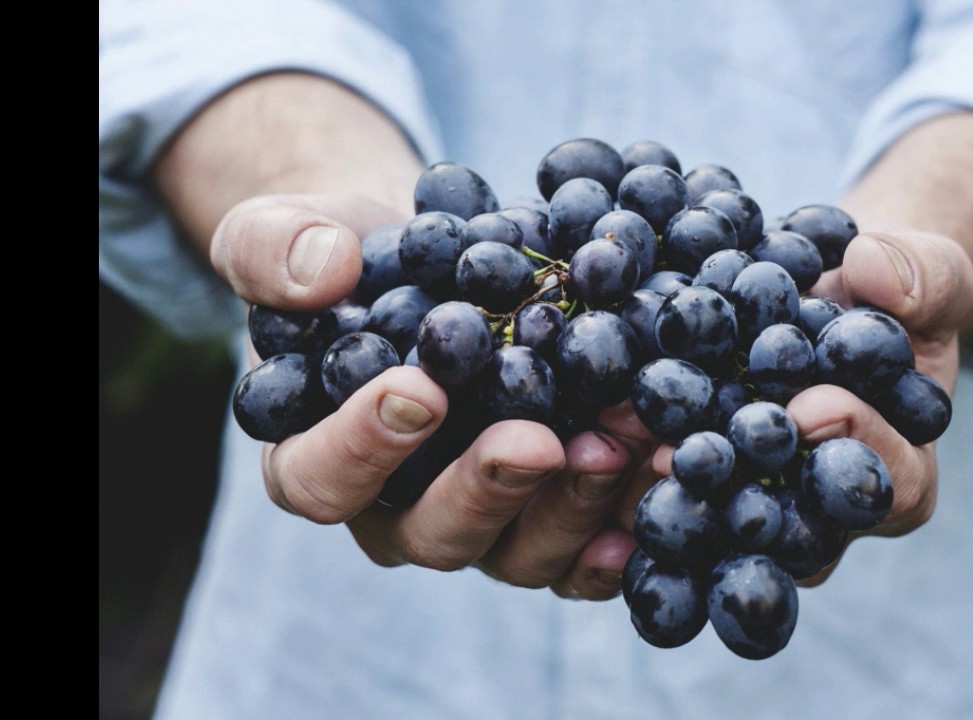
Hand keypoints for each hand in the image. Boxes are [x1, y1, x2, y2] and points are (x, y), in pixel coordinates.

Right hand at [214, 193, 638, 599]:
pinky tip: (664, 481)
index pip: (320, 478)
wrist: (432, 265)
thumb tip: (322, 270)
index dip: (363, 447)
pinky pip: (587, 548)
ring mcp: (482, 522)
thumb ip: (274, 249)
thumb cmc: (346, 259)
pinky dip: (628, 525)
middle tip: (537, 440)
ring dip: (575, 505)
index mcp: (316, 459)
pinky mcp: (549, 515)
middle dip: (488, 489)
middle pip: (433, 533)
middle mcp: (398, 511)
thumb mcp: (284, 233)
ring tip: (623, 443)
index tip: (419, 389)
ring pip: (521, 551)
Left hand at [641, 227, 972, 585]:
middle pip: (790, 527)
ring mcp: (756, 507)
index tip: (812, 405)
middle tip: (689, 451)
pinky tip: (583, 433)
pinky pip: (665, 491)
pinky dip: (623, 466)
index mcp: (899, 474)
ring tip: (620, 440)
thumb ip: (921, 277)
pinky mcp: (699, 484)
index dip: (855, 446)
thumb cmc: (892, 292)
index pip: (890, 485)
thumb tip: (875, 272)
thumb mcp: (929, 272)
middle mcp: (823, 514)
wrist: (832, 294)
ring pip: (717, 521)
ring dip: (666, 487)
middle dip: (740, 486)